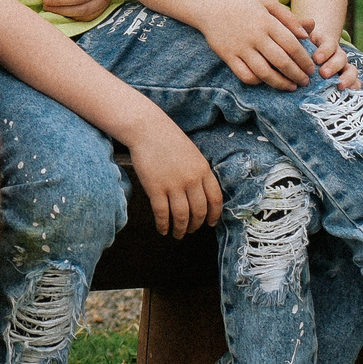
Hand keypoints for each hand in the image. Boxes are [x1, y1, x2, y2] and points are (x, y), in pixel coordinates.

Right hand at [126, 114, 222, 238]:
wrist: (147, 129)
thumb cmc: (167, 139)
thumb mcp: (192, 153)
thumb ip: (198, 172)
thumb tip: (200, 194)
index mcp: (203, 170)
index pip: (215, 199)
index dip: (214, 215)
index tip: (210, 223)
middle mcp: (191, 179)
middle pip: (199, 211)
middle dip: (196, 225)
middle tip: (191, 231)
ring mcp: (173, 185)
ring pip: (182, 216)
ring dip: (181, 229)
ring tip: (177, 234)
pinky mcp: (156, 188)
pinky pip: (162, 213)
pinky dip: (163, 225)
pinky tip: (162, 229)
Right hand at [201, 0, 320, 89]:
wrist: (211, 7)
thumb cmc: (244, 5)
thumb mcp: (268, 3)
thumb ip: (289, 18)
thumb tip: (307, 34)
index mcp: (267, 22)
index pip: (291, 46)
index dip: (304, 60)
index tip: (311, 69)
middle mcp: (255, 36)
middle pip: (281, 61)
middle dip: (296, 75)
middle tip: (305, 82)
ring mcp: (240, 48)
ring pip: (264, 72)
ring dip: (280, 83)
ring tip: (291, 87)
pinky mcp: (228, 56)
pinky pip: (245, 75)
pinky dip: (258, 81)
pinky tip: (266, 81)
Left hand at [303, 17, 362, 89]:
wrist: (311, 52)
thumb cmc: (304, 44)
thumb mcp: (302, 36)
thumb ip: (303, 28)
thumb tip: (310, 22)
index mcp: (327, 43)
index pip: (330, 44)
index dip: (325, 51)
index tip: (316, 58)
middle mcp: (337, 54)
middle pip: (341, 58)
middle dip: (334, 66)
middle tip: (323, 73)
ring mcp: (343, 67)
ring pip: (351, 70)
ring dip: (348, 78)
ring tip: (340, 85)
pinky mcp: (345, 78)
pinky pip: (354, 82)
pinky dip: (355, 86)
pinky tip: (350, 92)